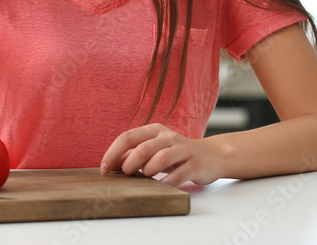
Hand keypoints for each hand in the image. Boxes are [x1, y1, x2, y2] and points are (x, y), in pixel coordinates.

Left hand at [100, 124, 224, 186]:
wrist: (213, 155)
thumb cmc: (177, 154)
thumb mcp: (155, 149)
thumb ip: (134, 153)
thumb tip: (110, 163)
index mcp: (155, 130)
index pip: (128, 137)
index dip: (112, 153)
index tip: (104, 169)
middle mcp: (168, 137)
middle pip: (143, 148)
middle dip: (129, 164)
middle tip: (126, 175)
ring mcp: (183, 150)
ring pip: (160, 159)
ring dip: (148, 172)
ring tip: (147, 177)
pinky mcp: (195, 164)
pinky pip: (178, 175)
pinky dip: (166, 183)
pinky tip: (162, 187)